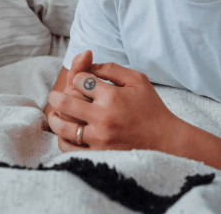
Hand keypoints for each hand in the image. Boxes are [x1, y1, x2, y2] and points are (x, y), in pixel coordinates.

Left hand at [46, 61, 183, 153]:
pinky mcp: (99, 155)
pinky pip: (71, 148)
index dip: (77, 78)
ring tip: (54, 115)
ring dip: (55, 119)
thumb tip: (87, 64)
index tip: (81, 81)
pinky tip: (65, 134)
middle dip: (56, 96)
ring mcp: (100, 138)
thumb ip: (111, 69)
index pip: (79, 81)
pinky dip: (63, 140)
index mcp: (111, 96)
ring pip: (64, 128)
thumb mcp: (137, 80)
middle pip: (66, 102)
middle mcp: (103, 117)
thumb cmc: (151, 107)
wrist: (166, 141)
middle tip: (54, 95)